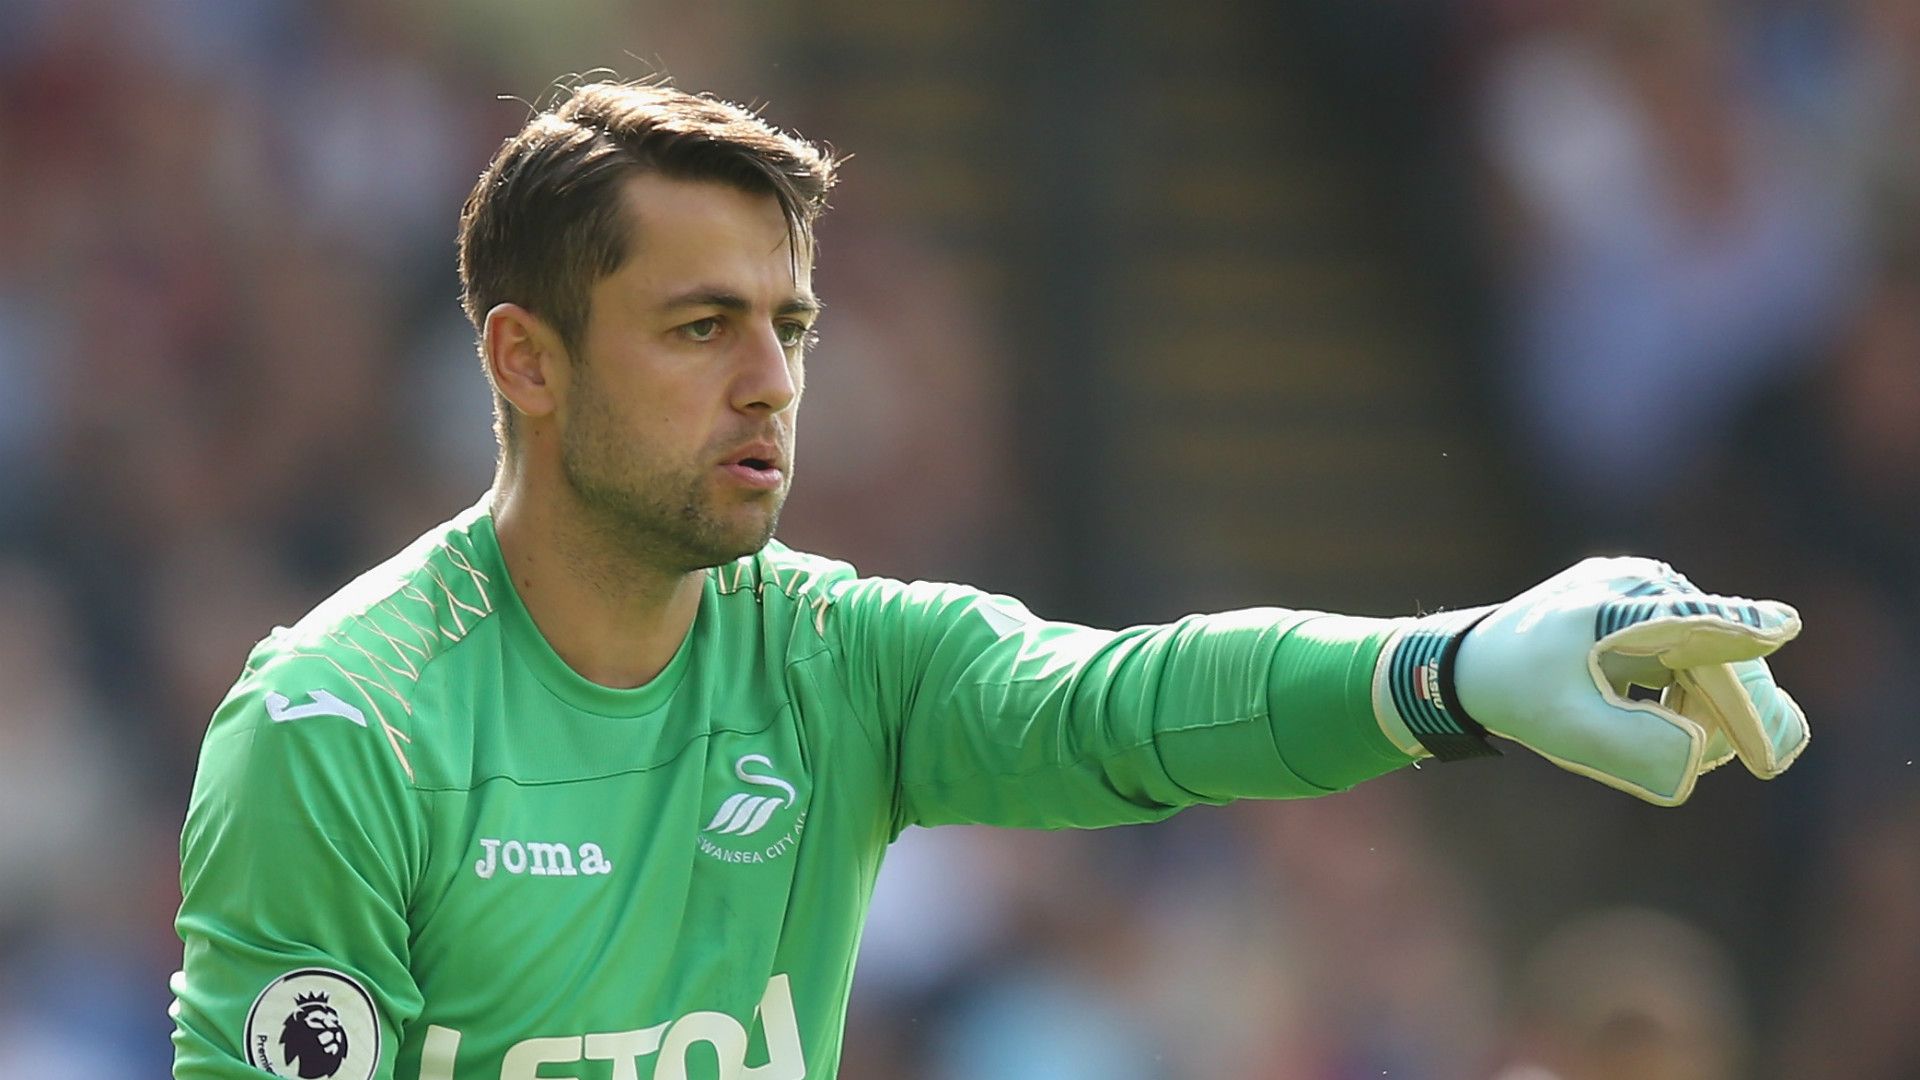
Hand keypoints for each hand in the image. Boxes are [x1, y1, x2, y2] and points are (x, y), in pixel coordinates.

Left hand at [1376, 557, 1807, 805]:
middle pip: (1718, 650)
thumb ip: (1636, 748)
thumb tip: (1701, 758)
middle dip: (1739, 710)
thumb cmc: (1518, 695)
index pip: (1692, 619)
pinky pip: (1691, 650)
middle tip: (1765, 762)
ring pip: (1710, 655)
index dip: (1740, 629)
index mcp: (1616, 605)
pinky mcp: (1644, 604)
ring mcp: (1644, 590)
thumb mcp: (1570, 730)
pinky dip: (1689, 691)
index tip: (1783, 628)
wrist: (1472, 665)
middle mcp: (1640, 585)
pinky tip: (1666, 718)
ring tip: (1674, 741)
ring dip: (1708, 705)